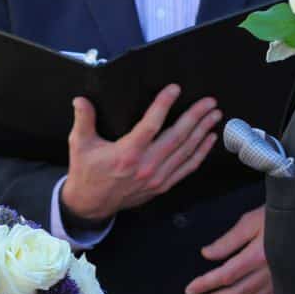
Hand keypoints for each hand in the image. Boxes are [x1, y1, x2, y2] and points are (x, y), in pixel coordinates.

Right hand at [60, 84, 221, 221]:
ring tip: (214, 115)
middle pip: (176, 137)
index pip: (150, 125)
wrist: (91, 204)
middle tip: (209, 102)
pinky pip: (187, 167)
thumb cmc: (86, 171)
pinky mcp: (162, 185)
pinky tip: (209, 139)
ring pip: (185, 151)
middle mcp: (146, 166)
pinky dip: (200, 153)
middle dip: (195, 117)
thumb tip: (80, 100)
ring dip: (202, 132)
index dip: (163, 105)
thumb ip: (83, 120)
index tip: (174, 89)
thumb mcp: (80, 144)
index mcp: (126, 154)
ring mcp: (157, 177)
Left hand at [185, 205, 273, 293]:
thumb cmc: (276, 218)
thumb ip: (228, 241)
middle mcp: (269, 272)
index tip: (190, 290)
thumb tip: (206, 254)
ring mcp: (276, 282)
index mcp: (259, 255)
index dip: (206, 285)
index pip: (226, 275)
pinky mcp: (281, 286)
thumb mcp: (249, 222)